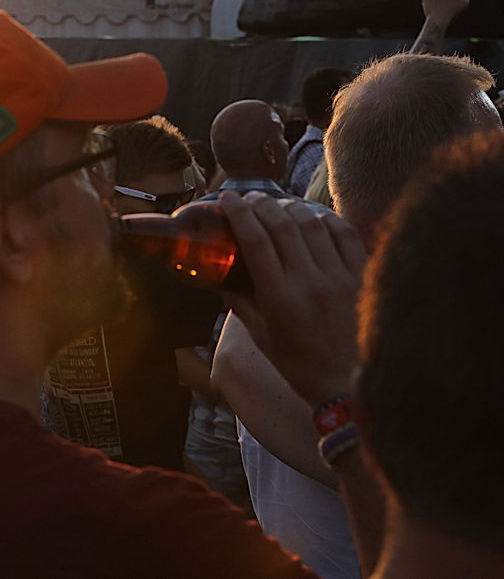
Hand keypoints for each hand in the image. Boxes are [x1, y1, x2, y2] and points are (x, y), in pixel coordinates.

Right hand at [217, 191, 365, 406]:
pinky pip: (345, 235)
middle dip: (262, 204)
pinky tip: (315, 218)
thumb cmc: (301, 366)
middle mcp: (310, 283)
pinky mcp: (363, 278)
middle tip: (251, 198)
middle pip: (283, 225)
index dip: (240, 213)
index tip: (228, 199)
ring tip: (279, 205)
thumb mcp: (261, 338)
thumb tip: (221, 280)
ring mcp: (340, 278)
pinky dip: (327, 219)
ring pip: (313, 224)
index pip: (256, 241)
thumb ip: (241, 304)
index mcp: (280, 298)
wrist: (350, 386)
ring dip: (292, 207)